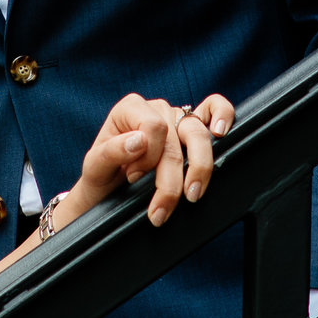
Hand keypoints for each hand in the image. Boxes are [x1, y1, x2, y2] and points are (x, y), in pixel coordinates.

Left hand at [76, 92, 234, 226]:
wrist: (108, 193)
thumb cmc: (102, 176)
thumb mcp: (94, 168)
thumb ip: (111, 152)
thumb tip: (139, 140)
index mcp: (130, 108)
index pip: (154, 126)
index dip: (147, 158)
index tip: (133, 177)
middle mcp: (157, 108)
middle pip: (179, 136)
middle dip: (172, 178)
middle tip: (160, 209)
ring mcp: (178, 116)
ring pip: (199, 133)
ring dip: (199, 168)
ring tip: (192, 195)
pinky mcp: (193, 127)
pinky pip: (215, 108)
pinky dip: (223, 115)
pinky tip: (221, 132)